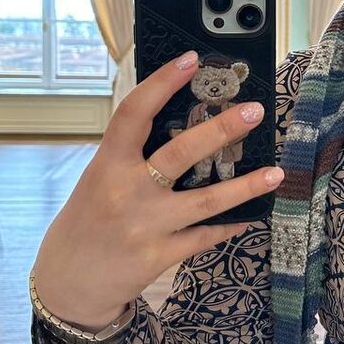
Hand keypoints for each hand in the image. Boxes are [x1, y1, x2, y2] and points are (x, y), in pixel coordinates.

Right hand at [31, 50, 282, 329]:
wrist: (68, 283)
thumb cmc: (89, 220)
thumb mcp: (100, 178)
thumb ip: (132, 154)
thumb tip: (181, 117)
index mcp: (108, 164)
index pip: (133, 113)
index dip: (161, 83)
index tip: (190, 60)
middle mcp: (127, 192)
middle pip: (181, 153)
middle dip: (221, 130)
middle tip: (254, 111)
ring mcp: (146, 226)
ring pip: (206, 201)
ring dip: (245, 186)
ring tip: (276, 172)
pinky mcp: (160, 256)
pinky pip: (206, 236)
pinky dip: (231, 223)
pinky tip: (253, 212)